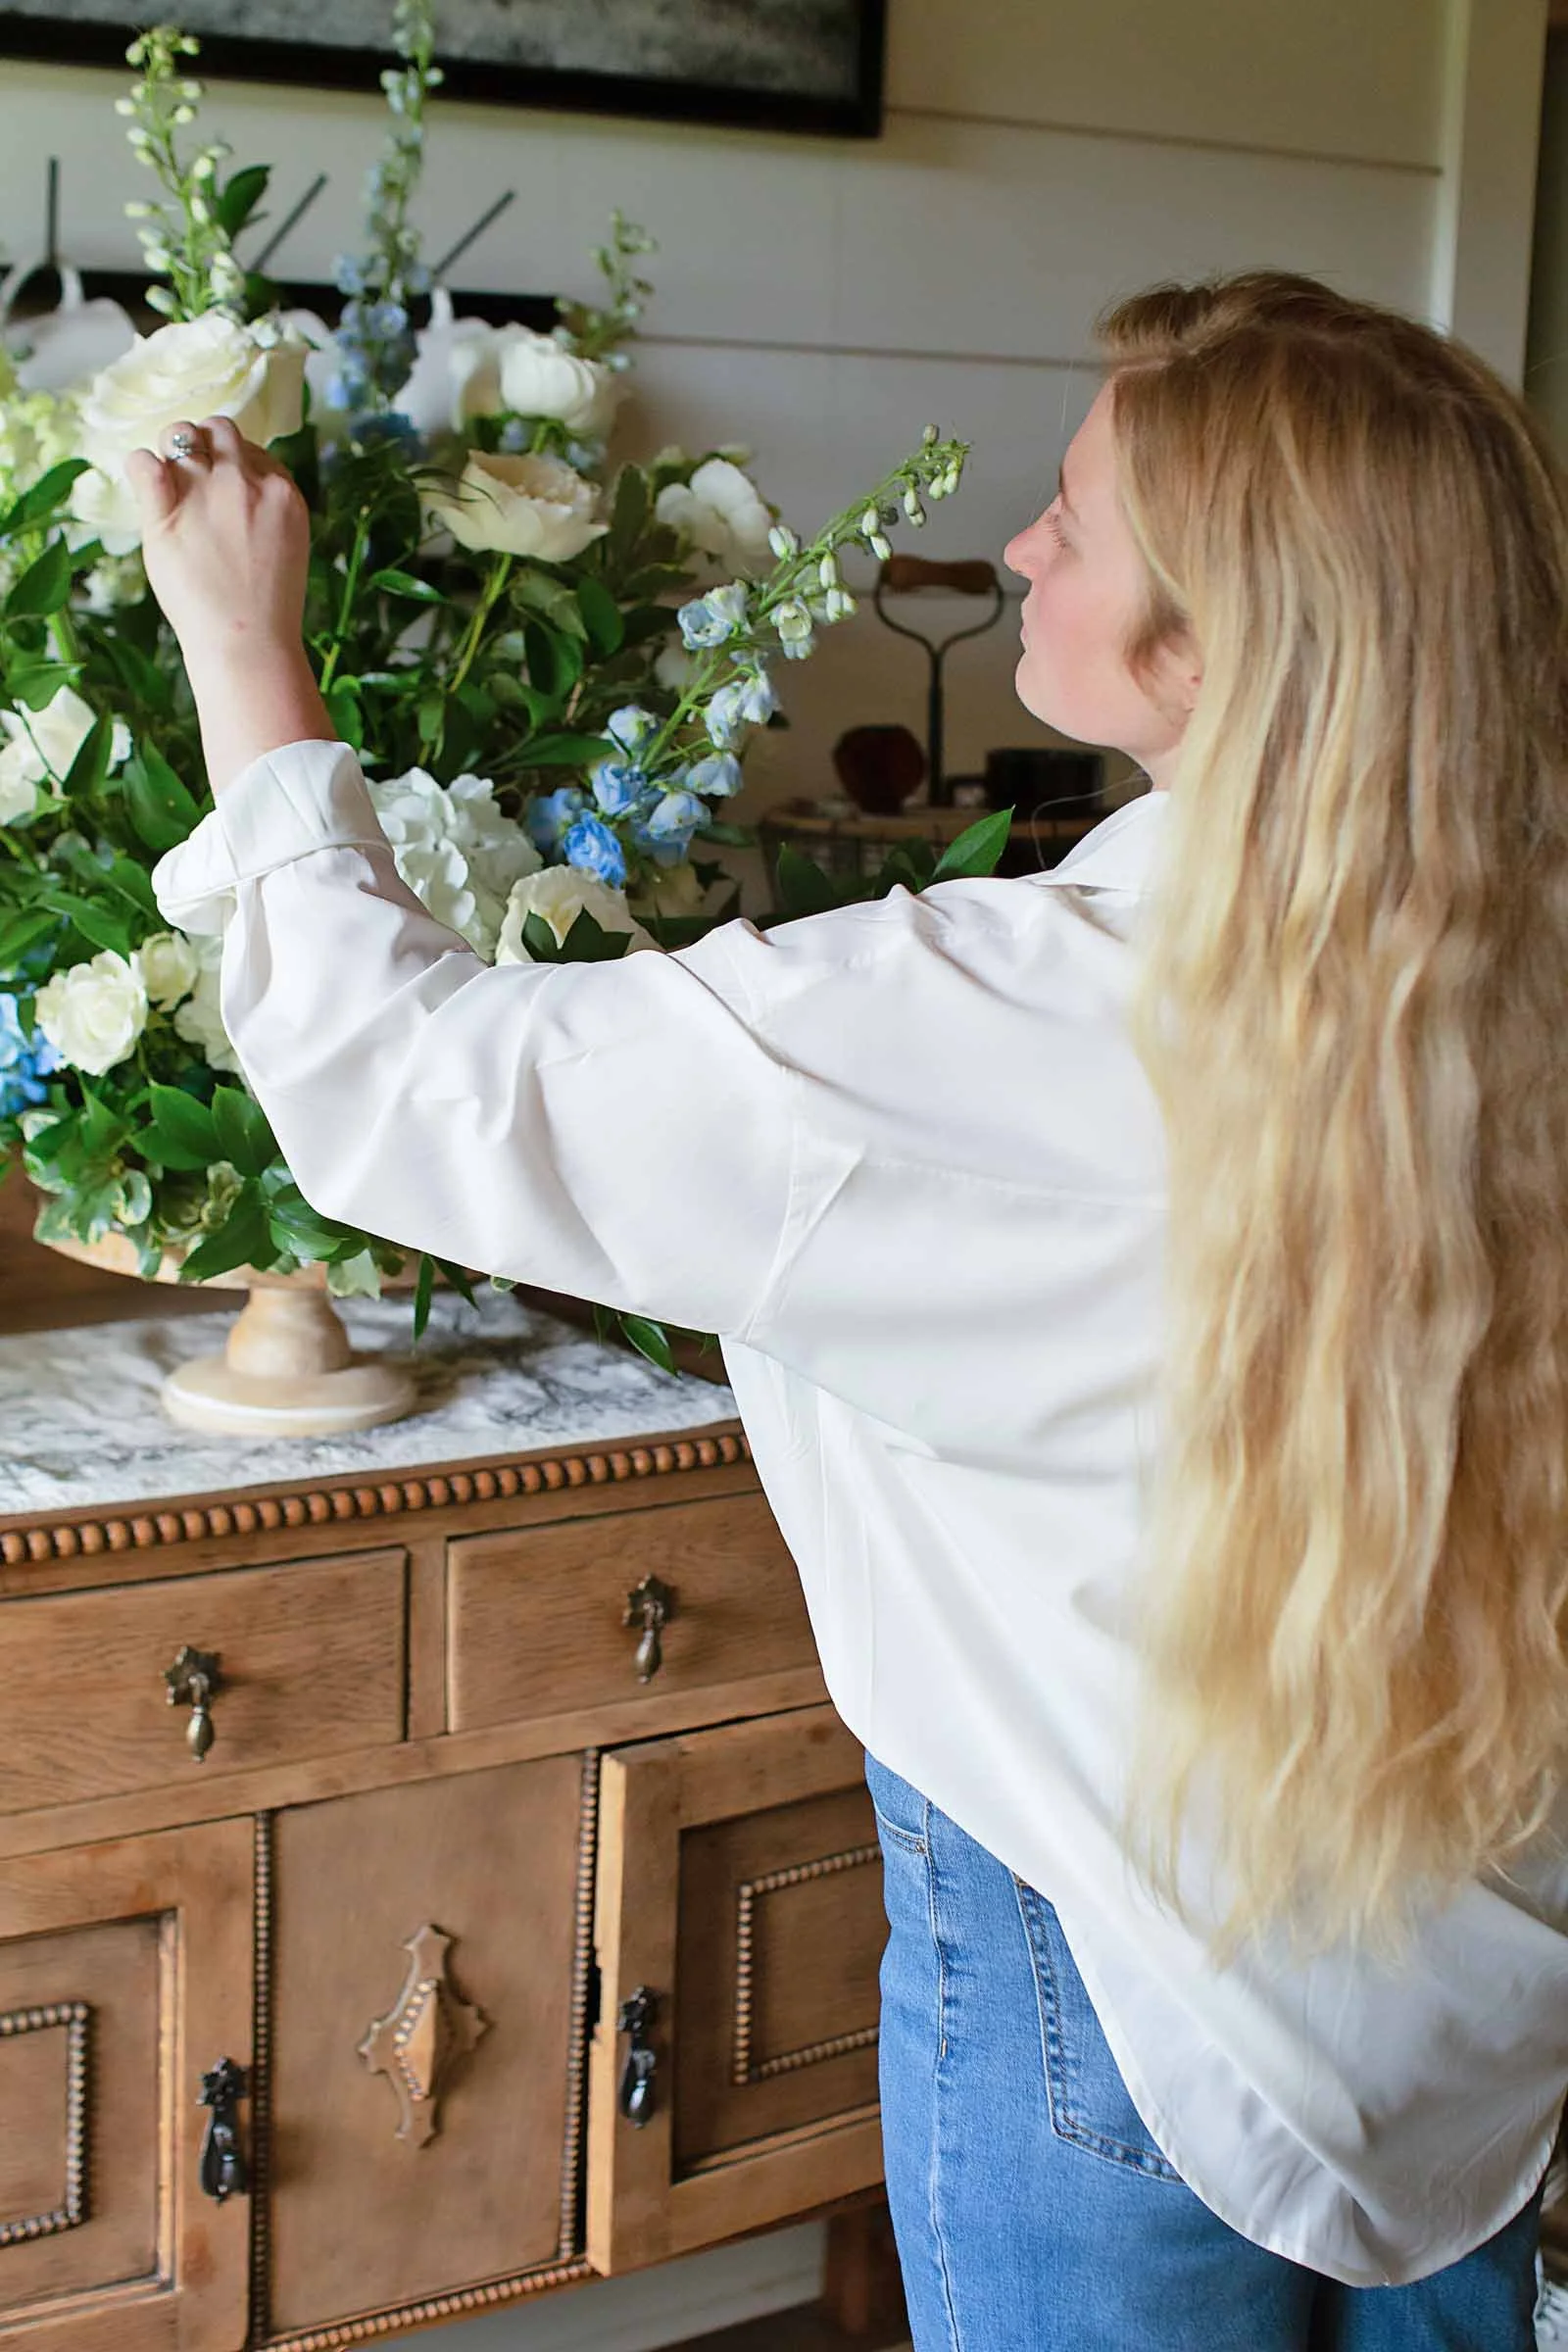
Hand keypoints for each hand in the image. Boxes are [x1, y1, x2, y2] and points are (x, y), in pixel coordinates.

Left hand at [125, 416, 334, 793]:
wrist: (247, 643)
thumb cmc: (268, 609)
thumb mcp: (288, 546)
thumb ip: (268, 511)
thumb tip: (243, 492)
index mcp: (282, 492)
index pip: (253, 448)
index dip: (234, 463)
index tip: (226, 489)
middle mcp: (243, 482)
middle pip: (218, 428)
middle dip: (204, 444)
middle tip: (194, 477)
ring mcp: (203, 494)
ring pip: (179, 433)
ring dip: (171, 449)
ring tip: (169, 481)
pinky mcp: (165, 514)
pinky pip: (142, 462)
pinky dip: (140, 467)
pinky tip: (146, 487)